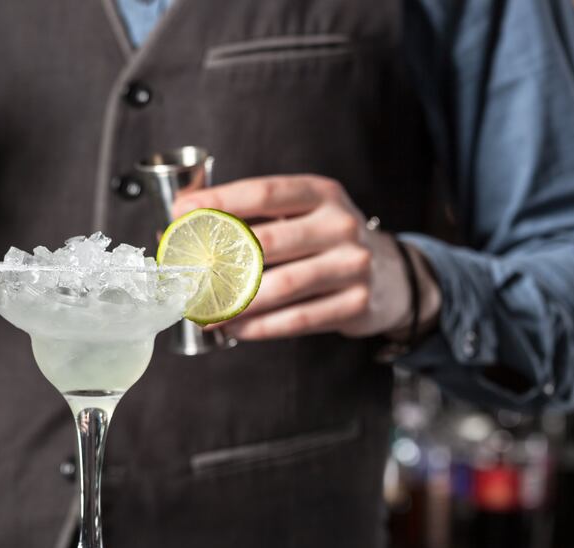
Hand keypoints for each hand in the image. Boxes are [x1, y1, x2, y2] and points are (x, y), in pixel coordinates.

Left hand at [172, 175, 440, 340]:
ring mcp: (353, 264)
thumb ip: (251, 214)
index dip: (221, 201)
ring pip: (281, 287)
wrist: (390, 274)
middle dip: (219, 260)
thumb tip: (183, 219)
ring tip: (204, 311)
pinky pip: (298, 319)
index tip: (183, 211)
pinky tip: (235, 327)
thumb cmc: (325, 241)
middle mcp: (340, 224)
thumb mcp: (301, 213)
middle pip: (268, 242)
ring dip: (235, 302)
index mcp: (321, 194)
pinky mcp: (356, 303)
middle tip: (186, 275)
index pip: (265, 193)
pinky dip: (260, 326)